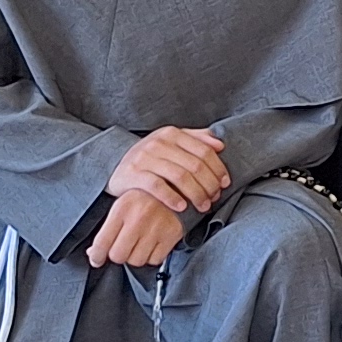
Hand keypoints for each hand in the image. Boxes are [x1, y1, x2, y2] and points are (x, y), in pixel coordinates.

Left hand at [84, 189, 187, 268]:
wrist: (179, 187)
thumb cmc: (147, 198)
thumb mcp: (124, 205)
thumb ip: (108, 228)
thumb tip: (94, 253)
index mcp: (122, 208)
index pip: (102, 242)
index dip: (96, 256)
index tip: (97, 260)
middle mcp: (138, 218)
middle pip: (118, 255)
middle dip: (119, 255)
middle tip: (124, 247)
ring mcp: (156, 227)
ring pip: (136, 260)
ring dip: (137, 256)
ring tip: (141, 242)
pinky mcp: (171, 235)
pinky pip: (155, 260)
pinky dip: (153, 256)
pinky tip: (154, 243)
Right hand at [106, 124, 230, 213]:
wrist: (117, 166)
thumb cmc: (152, 158)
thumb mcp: (172, 144)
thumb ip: (196, 140)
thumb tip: (220, 144)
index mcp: (172, 134)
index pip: (204, 151)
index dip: (218, 169)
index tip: (225, 184)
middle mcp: (158, 142)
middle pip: (195, 165)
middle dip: (209, 184)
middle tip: (214, 198)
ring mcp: (144, 157)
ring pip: (179, 176)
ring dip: (196, 193)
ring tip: (203, 206)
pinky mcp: (133, 173)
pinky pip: (157, 186)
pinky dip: (172, 197)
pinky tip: (182, 207)